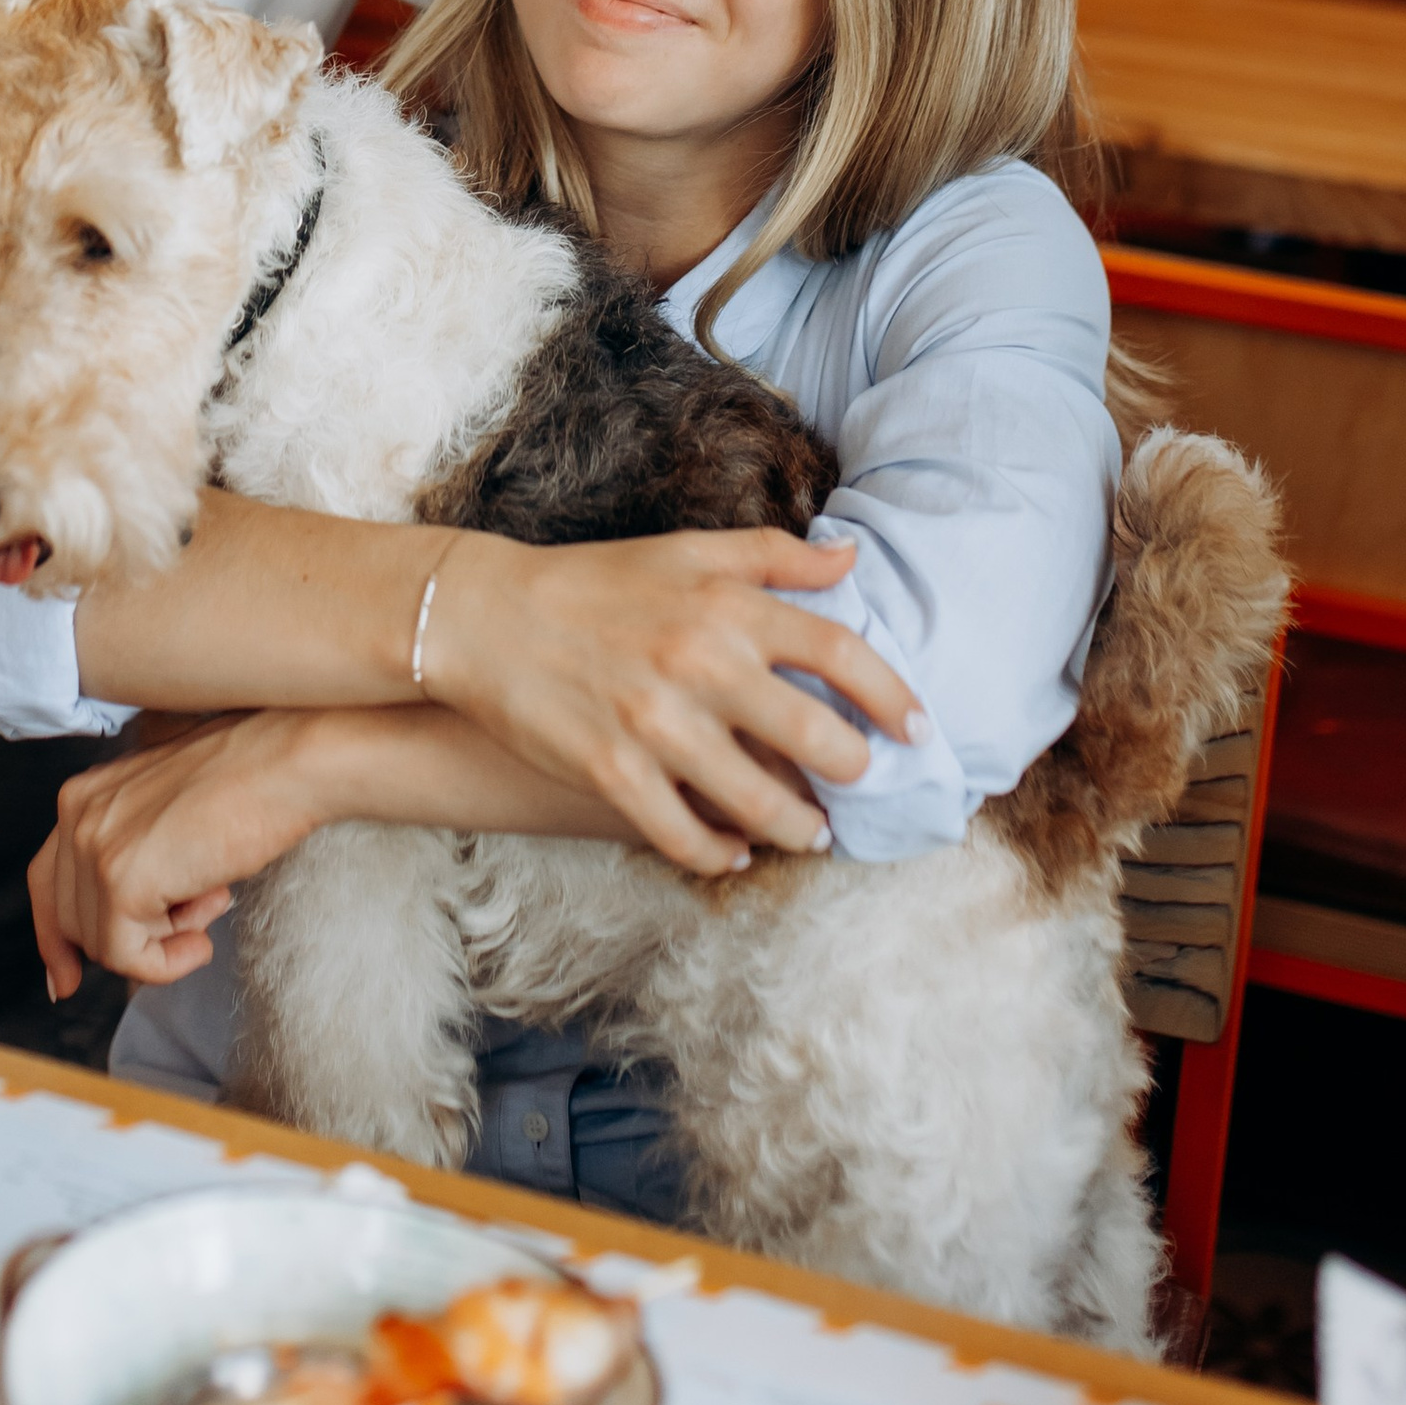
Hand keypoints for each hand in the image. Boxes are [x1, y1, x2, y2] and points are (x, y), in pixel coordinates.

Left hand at [30, 714, 326, 999]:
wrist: (285, 762)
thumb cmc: (249, 781)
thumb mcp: (169, 813)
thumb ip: (134, 854)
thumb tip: (123, 925)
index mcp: (84, 794)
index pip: (47, 882)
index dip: (54, 939)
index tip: (62, 982)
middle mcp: (77, 815)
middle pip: (74, 921)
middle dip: (132, 935)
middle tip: (194, 913)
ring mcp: (95, 847)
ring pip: (102, 944)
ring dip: (160, 942)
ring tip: (210, 902)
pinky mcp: (122, 882)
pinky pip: (128, 957)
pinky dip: (166, 965)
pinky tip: (202, 942)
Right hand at [421, 525, 922, 875]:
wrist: (488, 617)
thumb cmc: (595, 582)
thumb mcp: (687, 551)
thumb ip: (774, 556)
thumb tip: (851, 560)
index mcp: (727, 607)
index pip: (839, 652)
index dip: (892, 696)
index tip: (917, 728)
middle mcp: (701, 663)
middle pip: (816, 737)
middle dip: (852, 772)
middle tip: (859, 786)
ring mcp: (657, 724)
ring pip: (760, 802)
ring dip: (798, 826)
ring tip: (809, 831)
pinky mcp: (612, 772)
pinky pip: (686, 835)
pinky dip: (719, 853)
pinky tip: (732, 852)